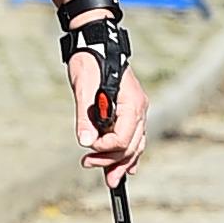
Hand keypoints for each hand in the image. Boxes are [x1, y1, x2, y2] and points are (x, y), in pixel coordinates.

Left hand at [67, 46, 147, 185]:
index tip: (87, 152)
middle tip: (89, 167)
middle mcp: (139, 109)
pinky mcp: (130, 110)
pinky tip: (126, 167)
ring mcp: (137, 110)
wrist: (95, 42)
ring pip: (135, 144)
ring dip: (122, 162)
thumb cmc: (89, 61)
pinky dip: (129, 153)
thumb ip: (85, 117)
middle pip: (131, 145)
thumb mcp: (84, 88)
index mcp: (131, 103)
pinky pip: (134, 137)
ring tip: (111, 180)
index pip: (122, 138)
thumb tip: (85, 142)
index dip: (105, 149)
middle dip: (112, 161)